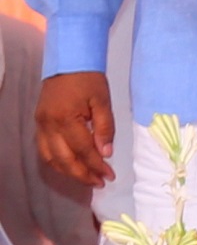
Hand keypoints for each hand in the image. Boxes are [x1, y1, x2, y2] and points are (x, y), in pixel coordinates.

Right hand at [38, 71, 113, 190]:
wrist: (68, 62)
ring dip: (68, 171)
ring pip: (51, 158)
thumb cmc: (89, 79)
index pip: (83, 150)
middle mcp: (49, 126)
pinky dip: (57, 162)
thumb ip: (105, 127)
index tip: (109, 176)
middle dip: (82, 174)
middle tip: (99, 182)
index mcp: (66, 119)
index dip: (96, 166)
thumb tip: (106, 153)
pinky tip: (70, 166)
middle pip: (64, 159)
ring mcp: (41, 126)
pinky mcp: (39, 124)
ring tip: (87, 178)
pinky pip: (45, 150)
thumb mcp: (103, 101)